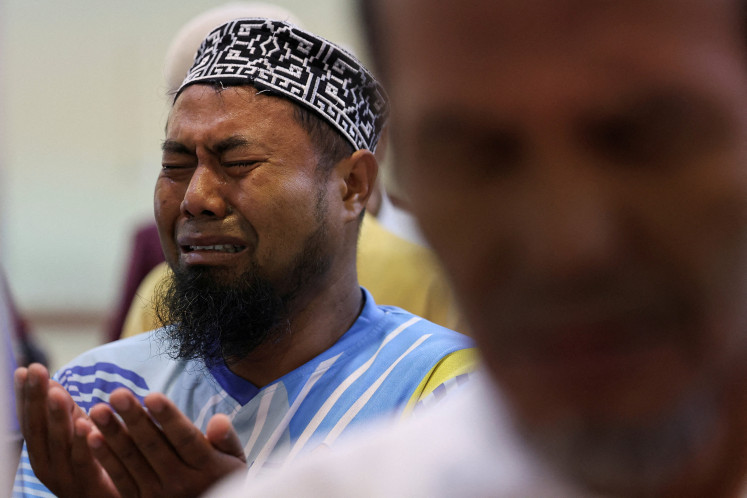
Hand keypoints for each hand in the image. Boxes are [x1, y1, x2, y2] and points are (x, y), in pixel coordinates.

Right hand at [14, 363, 119, 497]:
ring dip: (57, 417)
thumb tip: (49, 381)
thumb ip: (66, 412)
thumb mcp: (78, 434)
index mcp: (41, 453)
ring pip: (59, 445)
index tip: (24, 369)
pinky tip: (86, 424)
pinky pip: (85, 462)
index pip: (29, 421)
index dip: (25, 396)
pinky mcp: (90, 486)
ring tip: (57, 393)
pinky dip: (84, 443)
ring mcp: (66, 478)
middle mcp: (47, 466)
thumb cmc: (94, 465)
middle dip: (37, 399)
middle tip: (36, 370)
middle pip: (39, 430)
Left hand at [84, 388, 245, 497]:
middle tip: (116, 394)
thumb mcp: (235, 461)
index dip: (168, 418)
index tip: (152, 396)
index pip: (184, 438)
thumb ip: (227, 439)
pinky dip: (104, 458)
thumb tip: (219, 420)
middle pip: (153, 447)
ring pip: (132, 461)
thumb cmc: (222, 480)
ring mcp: (157, 494)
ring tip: (98, 410)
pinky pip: (119, 478)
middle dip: (133, 419)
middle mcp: (180, 482)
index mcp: (206, 467)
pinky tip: (92, 437)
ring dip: (112, 435)